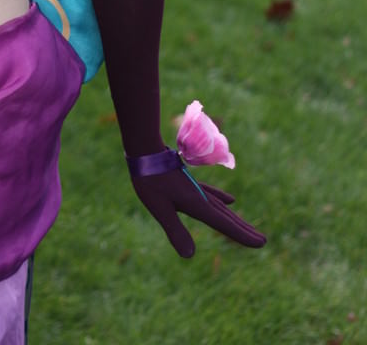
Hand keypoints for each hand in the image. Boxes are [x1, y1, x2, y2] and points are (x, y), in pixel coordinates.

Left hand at [131, 167, 266, 257]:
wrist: (146, 151)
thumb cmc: (150, 181)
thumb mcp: (160, 209)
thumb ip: (175, 231)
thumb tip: (189, 256)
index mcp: (198, 205)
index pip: (225, 224)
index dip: (243, 235)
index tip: (262, 242)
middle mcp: (201, 198)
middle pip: (227, 217)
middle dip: (244, 229)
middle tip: (263, 240)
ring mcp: (197, 189)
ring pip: (221, 207)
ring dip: (235, 218)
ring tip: (249, 227)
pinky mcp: (190, 183)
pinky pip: (211, 194)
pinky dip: (222, 199)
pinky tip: (230, 200)